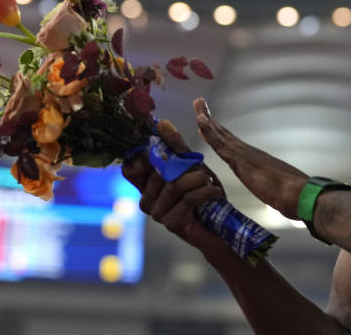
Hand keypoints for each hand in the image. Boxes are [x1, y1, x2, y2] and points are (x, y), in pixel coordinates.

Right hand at [122, 119, 225, 252]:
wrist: (219, 227)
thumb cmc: (203, 195)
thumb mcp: (191, 167)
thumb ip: (176, 147)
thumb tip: (161, 123)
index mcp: (146, 185)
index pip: (131, 168)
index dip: (142, 156)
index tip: (162, 148)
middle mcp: (146, 200)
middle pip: (159, 173)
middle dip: (184, 167)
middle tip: (201, 170)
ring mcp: (157, 213)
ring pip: (174, 185)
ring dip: (198, 179)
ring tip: (209, 181)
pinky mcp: (171, 223)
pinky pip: (188, 199)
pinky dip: (205, 192)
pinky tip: (215, 192)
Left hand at [194, 97, 308, 218]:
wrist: (300, 195)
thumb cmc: (292, 197)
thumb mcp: (277, 192)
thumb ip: (273, 188)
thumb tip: (277, 193)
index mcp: (254, 160)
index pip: (231, 144)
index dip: (218, 132)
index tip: (207, 121)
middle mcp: (248, 152)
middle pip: (224, 133)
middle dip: (210, 119)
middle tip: (199, 103)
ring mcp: (244, 154)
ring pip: (221, 134)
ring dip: (207, 118)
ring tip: (197, 103)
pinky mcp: (241, 160)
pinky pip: (220, 143)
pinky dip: (210, 131)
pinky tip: (201, 121)